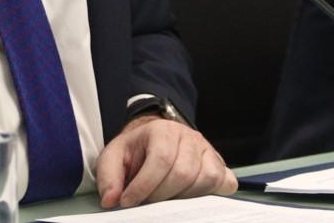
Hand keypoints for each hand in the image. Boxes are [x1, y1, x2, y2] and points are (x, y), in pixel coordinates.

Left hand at [96, 116, 236, 206]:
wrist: (153, 142)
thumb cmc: (135, 152)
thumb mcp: (113, 158)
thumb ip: (108, 177)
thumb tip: (111, 200)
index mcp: (162, 130)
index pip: (160, 159)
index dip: (144, 185)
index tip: (128, 201)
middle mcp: (189, 137)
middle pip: (183, 173)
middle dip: (161, 195)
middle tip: (146, 202)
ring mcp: (208, 151)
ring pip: (206, 179)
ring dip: (184, 197)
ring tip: (166, 199)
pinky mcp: (220, 165)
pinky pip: (225, 183)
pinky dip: (211, 194)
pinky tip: (191, 198)